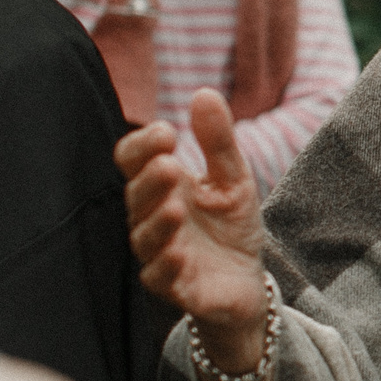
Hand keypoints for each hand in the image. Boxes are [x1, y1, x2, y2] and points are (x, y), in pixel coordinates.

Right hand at [118, 89, 269, 366]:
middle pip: (136, 196)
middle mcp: (151, 217)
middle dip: (151, 181)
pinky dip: (166, 265)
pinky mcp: (174, 287)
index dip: (142, 146)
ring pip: (144, 236)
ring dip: (157, 221)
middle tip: (169, 166)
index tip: (167, 132)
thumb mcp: (233, 178)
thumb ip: (218, 141)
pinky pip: (159, 277)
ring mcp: (159, 253)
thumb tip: (204, 93)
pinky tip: (178, 252)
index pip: (133, 160)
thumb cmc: (230, 225)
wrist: (247, 280)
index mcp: (160, 186)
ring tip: (176, 206)